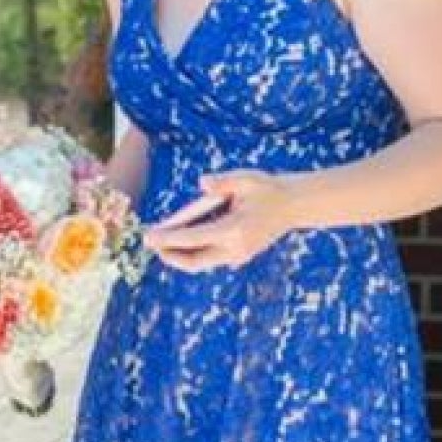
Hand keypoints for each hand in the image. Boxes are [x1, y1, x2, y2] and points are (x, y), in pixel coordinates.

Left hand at [143, 169, 297, 272]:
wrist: (293, 206)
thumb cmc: (268, 189)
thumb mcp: (247, 178)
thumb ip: (223, 181)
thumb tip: (203, 183)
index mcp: (234, 231)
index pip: (193, 239)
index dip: (167, 239)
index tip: (148, 237)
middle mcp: (235, 249)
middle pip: (194, 261)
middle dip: (170, 255)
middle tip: (151, 242)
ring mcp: (239, 256)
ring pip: (201, 263)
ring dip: (180, 256)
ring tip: (162, 243)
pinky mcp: (240, 256)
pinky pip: (210, 259)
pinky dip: (194, 252)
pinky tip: (181, 242)